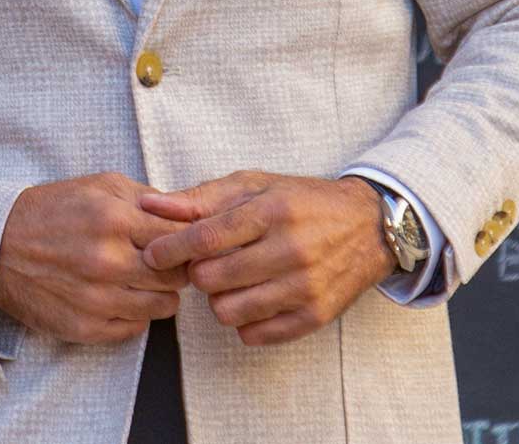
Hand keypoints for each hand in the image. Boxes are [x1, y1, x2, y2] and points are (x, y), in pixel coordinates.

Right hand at [0, 172, 192, 344]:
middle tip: (164, 262)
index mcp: (113, 219)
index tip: (183, 241)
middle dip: (176, 268)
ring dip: (159, 293)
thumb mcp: (99, 185)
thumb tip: (186, 214)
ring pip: (163, 307)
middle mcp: (107, 262)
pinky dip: (135, 314)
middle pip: (177, 276)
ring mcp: (96, 300)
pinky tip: (120, 296)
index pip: (180, 238)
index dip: (187, 240)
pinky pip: (135, 329)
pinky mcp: (84, 328)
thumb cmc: (51, 210)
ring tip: (142, 279)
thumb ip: (146, 197)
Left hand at [138, 171, 394, 346]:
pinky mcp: (315, 316)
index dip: (171, 248)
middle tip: (202, 263)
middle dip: (196, 272)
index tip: (153, 253)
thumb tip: (151, 205)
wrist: (367, 225)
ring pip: (229, 311)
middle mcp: (290, 250)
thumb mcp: (253, 184)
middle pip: (212, 278)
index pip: (206, 237)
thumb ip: (201, 197)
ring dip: (218, 298)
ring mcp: (305, 287)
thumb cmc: (300, 200)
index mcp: (271, 211)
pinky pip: (256, 334)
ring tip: (229, 281)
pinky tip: (250, 298)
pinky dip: (243, 321)